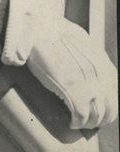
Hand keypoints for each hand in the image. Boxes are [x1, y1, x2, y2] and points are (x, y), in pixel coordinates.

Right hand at [3, 0, 117, 129]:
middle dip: (101, 119)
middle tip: (90, 122)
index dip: (108, 107)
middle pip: (110, 109)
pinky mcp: (71, 89)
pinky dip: (77, 123)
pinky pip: (80, 116)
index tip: (98, 110)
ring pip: (97, 116)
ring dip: (89, 124)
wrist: (39, 27)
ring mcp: (86, 83)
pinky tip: (71, 122)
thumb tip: (88, 64)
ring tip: (79, 123)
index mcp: (102, 64)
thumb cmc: (53, 31)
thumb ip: (90, 57)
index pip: (115, 94)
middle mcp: (99, 75)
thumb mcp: (81, 42)